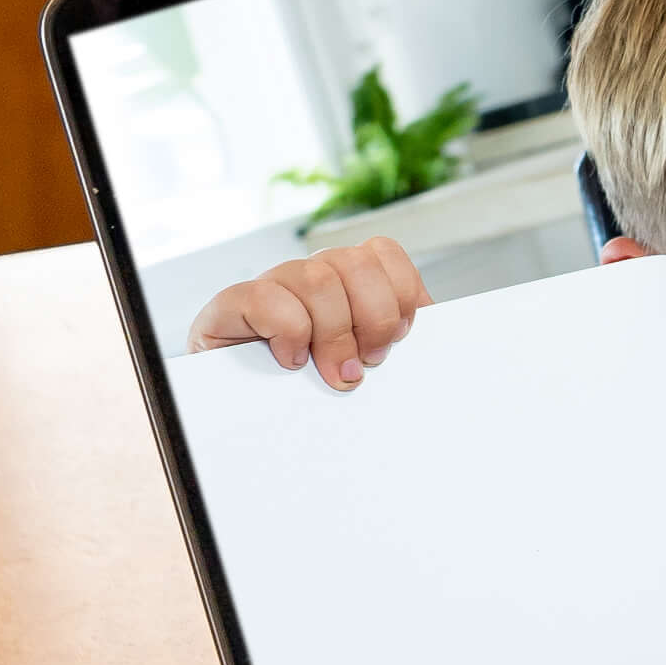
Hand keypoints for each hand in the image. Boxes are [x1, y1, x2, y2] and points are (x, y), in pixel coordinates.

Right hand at [188, 236, 425, 390]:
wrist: (236, 413)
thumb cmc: (308, 391)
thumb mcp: (359, 363)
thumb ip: (387, 342)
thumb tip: (435, 338)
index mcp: (342, 281)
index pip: (381, 251)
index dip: (401, 290)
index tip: (401, 336)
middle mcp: (306, 275)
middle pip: (354, 261)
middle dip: (373, 316)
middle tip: (369, 362)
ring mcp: (268, 287)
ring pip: (316, 278)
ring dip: (335, 332)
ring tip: (335, 372)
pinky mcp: (229, 306)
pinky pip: (265, 297)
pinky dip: (289, 332)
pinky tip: (291, 360)